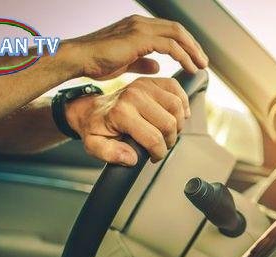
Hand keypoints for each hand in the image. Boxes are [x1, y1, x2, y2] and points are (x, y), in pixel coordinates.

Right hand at [63, 15, 207, 79]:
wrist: (79, 59)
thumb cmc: (96, 62)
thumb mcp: (125, 63)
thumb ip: (142, 62)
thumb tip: (157, 65)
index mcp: (137, 27)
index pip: (169, 31)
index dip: (185, 44)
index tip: (194, 59)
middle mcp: (140, 23)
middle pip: (177, 29)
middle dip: (193, 46)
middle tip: (204, 62)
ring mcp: (140, 28)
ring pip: (177, 34)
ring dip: (192, 50)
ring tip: (201, 66)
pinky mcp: (139, 38)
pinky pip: (169, 45)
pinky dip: (183, 56)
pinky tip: (189, 67)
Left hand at [65, 77, 188, 164]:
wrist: (93, 110)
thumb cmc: (97, 128)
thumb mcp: (95, 145)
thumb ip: (110, 154)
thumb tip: (131, 158)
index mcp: (121, 113)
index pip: (153, 138)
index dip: (159, 153)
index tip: (154, 156)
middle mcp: (133, 96)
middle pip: (169, 123)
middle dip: (169, 140)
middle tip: (162, 145)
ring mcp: (143, 85)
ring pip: (176, 106)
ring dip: (178, 123)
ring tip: (168, 131)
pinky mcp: (151, 80)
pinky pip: (176, 88)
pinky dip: (182, 102)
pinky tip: (176, 114)